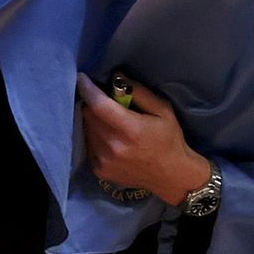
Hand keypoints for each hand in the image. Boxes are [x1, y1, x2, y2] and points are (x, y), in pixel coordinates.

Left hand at [76, 74, 212, 205]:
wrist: (171, 176)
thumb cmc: (169, 139)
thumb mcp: (163, 110)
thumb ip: (140, 92)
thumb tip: (117, 77)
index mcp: (131, 130)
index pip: (100, 106)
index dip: (88, 90)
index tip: (82, 78)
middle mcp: (113, 147)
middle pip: (89, 115)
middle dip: (94, 105)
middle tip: (108, 104)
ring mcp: (104, 161)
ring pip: (86, 129)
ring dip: (94, 121)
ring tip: (111, 123)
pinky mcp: (99, 170)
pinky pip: (88, 144)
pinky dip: (95, 137)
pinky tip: (111, 139)